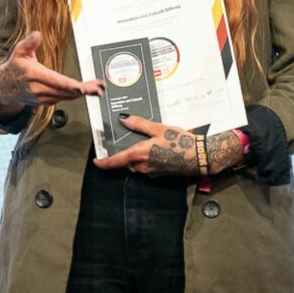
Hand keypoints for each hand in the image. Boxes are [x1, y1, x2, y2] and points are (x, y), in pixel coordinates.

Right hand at [0, 31, 104, 117]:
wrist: (3, 88)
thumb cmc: (14, 68)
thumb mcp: (19, 52)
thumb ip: (29, 43)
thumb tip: (37, 34)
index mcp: (34, 75)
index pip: (56, 81)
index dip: (71, 86)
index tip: (83, 87)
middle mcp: (39, 89)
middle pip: (65, 91)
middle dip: (84, 90)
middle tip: (99, 88)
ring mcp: (42, 97)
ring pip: (66, 96)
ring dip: (83, 93)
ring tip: (97, 89)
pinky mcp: (45, 102)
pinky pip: (63, 99)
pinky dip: (75, 95)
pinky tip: (85, 91)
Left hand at [93, 116, 243, 176]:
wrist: (198, 156)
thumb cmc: (179, 141)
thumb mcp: (158, 128)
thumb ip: (139, 124)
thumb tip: (124, 119)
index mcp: (139, 154)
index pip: (115, 161)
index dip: (103, 163)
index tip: (96, 161)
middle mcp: (142, 166)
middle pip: (125, 162)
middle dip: (123, 153)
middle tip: (124, 140)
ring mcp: (150, 172)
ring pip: (135, 164)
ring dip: (134, 156)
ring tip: (142, 141)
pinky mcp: (158, 173)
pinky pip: (145, 166)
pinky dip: (144, 159)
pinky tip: (153, 148)